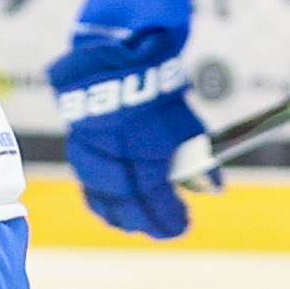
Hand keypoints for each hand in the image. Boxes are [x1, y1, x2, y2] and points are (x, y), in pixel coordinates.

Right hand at [46, 22, 209, 239]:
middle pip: (128, 209)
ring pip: (103, 200)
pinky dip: (101, 199)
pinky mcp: (77, 148)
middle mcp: (115, 163)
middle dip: (147, 222)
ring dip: (121, 215)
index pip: (158, 205)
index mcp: (145, 160)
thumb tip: (212, 187)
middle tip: (162, 227)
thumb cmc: (156, 93)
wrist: (117, 61)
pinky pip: (88, 185)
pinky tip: (110, 205)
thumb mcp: (186, 126)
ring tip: (135, 223)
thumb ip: (197, 160)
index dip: (170, 220)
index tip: (182, 226)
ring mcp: (92, 157)